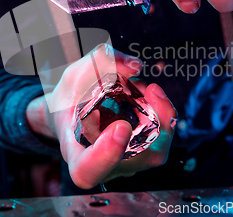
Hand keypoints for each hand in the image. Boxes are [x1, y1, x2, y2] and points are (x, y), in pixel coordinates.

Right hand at [27, 44, 176, 188]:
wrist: (73, 115)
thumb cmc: (70, 101)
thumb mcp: (74, 76)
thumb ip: (99, 62)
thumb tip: (134, 66)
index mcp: (75, 155)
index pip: (88, 170)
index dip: (106, 155)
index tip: (120, 126)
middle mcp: (103, 167)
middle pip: (136, 162)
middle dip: (154, 124)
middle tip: (151, 89)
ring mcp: (126, 164)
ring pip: (156, 151)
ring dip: (160, 114)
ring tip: (144, 87)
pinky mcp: (143, 155)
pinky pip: (161, 140)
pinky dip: (161, 114)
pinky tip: (150, 94)